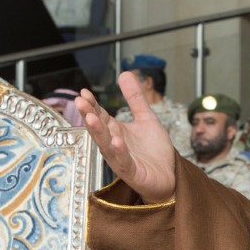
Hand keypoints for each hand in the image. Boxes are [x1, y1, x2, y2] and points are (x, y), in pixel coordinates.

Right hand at [75, 71, 175, 203]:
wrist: (169, 177)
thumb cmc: (155, 151)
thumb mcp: (147, 119)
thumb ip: (135, 99)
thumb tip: (124, 73)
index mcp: (116, 131)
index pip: (100, 115)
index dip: (92, 105)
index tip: (83, 92)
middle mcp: (114, 145)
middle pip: (99, 129)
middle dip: (89, 115)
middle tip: (79, 101)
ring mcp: (121, 159)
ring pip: (106, 145)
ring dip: (98, 132)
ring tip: (91, 118)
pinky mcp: (132, 172)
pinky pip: (124, 161)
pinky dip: (120, 151)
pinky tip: (117, 141)